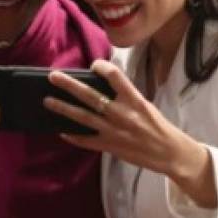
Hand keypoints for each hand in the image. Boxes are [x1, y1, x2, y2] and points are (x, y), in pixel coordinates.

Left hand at [45, 60, 217, 207]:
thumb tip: (102, 86)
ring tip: (48, 101)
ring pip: (83, 117)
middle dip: (69, 85)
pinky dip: (73, 135)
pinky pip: (86, 140)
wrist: (169, 152)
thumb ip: (125, 96)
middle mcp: (122, 114)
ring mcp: (114, 131)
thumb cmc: (158, 126)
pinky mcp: (110, 146)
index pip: (115, 76)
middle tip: (53, 76)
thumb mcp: (145, 105)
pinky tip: (61, 130)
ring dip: (63, 108)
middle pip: (90, 95)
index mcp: (135, 100)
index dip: (101, 67)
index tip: (93, 65)